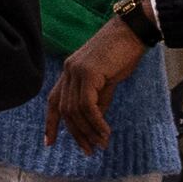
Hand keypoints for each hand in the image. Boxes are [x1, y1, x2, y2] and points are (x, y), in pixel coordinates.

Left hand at [48, 20, 147, 151]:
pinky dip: (96, 122)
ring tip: (101, 143)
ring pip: (76, 110)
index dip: (50, 123)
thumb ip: (98, 99)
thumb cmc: (123, 52)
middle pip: (65, 110)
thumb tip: (96, 123)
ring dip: (88, 131)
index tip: (49, 142)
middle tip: (88, 150)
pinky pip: (88, 105)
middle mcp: (68, 71)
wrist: (133, 31)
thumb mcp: (107, 80)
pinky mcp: (88, 73)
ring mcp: (76, 71)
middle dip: (76, 133)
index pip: (53, 100)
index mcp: (69, 71)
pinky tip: (105, 132)